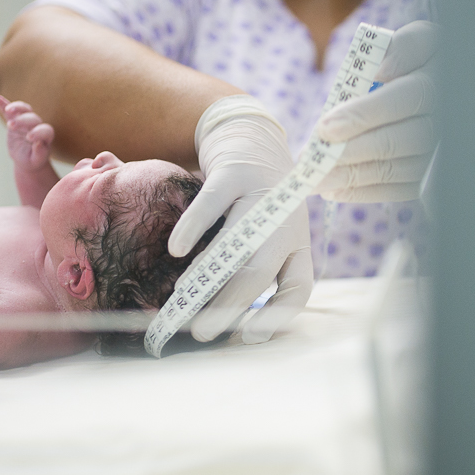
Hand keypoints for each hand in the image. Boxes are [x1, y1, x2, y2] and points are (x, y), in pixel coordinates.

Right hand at [0, 93, 54, 170]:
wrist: (27, 157)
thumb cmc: (33, 160)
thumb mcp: (36, 160)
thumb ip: (40, 153)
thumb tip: (39, 143)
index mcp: (46, 136)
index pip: (45, 130)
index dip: (38, 132)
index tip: (29, 138)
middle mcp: (37, 125)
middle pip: (32, 118)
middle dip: (22, 120)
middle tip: (11, 125)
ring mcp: (26, 120)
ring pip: (24, 109)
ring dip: (16, 107)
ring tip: (8, 110)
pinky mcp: (14, 119)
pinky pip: (8, 109)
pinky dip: (1, 102)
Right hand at [168, 97, 313, 343]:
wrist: (250, 136)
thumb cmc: (254, 199)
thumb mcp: (268, 233)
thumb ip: (254, 266)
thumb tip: (222, 316)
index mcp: (297, 242)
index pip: (298, 287)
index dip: (277, 316)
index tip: (250, 338)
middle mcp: (285, 221)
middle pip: (262, 271)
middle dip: (230, 306)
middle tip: (203, 331)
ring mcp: (260, 195)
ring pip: (238, 244)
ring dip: (209, 276)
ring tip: (184, 298)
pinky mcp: (234, 173)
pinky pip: (212, 205)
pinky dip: (193, 228)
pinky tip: (176, 249)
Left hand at [314, 20, 438, 201]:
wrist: (438, 88)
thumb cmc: (415, 62)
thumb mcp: (416, 42)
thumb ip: (402, 49)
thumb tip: (380, 71)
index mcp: (442, 78)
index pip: (408, 96)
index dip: (367, 113)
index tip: (327, 126)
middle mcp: (449, 116)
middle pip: (402, 139)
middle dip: (354, 150)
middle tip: (315, 158)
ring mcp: (443, 149)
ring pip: (398, 168)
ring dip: (353, 176)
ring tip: (316, 178)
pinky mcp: (434, 174)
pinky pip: (402, 189)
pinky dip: (366, 191)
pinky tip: (335, 189)